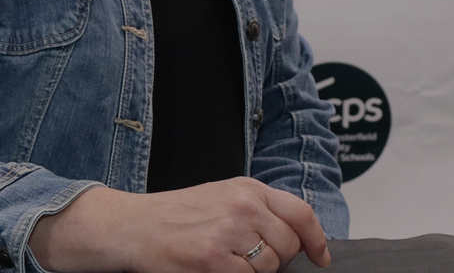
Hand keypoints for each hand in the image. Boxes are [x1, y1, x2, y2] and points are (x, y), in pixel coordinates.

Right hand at [28, 179, 330, 272]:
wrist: (133, 226)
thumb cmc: (175, 215)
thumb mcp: (222, 197)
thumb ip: (258, 209)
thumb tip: (295, 237)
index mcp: (249, 188)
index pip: (302, 213)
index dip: (316, 240)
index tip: (319, 256)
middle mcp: (244, 205)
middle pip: (288, 245)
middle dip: (278, 260)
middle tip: (252, 260)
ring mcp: (229, 231)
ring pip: (269, 265)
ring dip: (254, 271)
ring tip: (227, 261)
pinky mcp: (212, 258)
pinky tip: (216, 268)